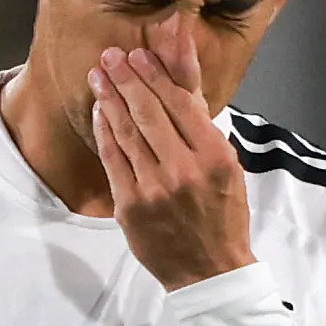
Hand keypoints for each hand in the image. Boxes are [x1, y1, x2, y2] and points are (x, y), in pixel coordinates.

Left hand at [89, 12, 253, 291]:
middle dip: (126, 79)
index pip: (179, 102)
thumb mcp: (226, 163)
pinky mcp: (131, 206)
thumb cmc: (222, 213)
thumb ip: (201, 118)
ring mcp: (154, 189)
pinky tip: (100, 111)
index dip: (155, 74)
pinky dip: (104, 132)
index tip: (138, 54)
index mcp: (214, 155)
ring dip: (110, 99)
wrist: (209, 271)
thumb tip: (184, 71)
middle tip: (110, 56)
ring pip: (127, 132)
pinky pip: (113, 160)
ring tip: (99, 76)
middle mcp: (184, 169)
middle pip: (148, 112)